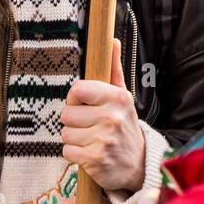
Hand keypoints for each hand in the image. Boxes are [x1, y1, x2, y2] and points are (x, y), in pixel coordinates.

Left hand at [61, 39, 144, 192]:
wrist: (138, 164)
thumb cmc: (125, 126)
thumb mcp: (123, 96)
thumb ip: (114, 69)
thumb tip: (112, 40)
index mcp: (117, 97)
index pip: (77, 90)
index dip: (74, 98)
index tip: (83, 104)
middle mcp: (112, 117)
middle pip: (67, 114)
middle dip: (73, 121)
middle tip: (89, 125)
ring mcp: (104, 140)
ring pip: (65, 133)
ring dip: (73, 138)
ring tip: (89, 139)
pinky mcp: (96, 160)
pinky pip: (67, 151)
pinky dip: (74, 154)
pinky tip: (88, 152)